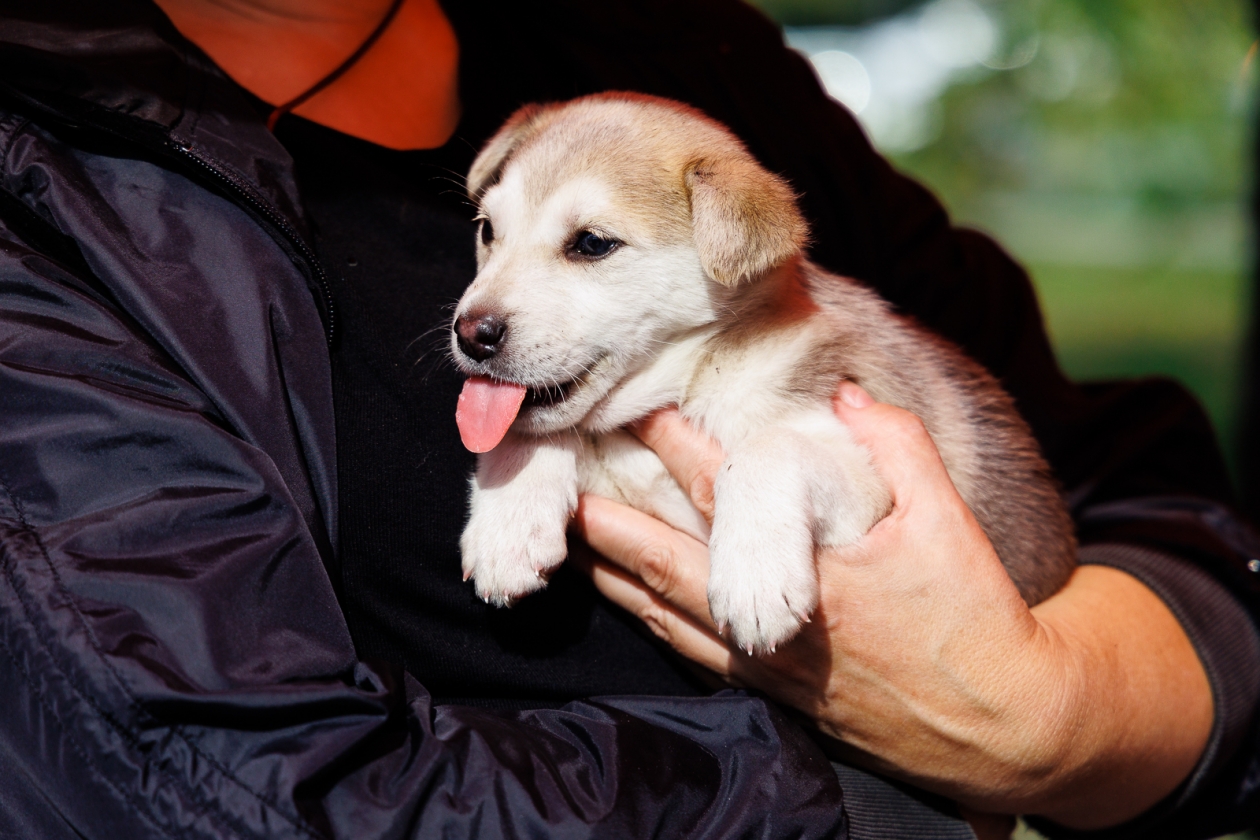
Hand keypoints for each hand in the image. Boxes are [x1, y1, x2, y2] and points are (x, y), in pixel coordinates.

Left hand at [572, 383, 1211, 828]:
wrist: (999, 725)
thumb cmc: (975, 618)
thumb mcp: (948, 521)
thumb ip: (897, 446)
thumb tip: (845, 395)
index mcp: (815, 573)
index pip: (730, 500)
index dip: (679, 451)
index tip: (639, 408)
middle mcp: (774, 624)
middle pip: (670, 564)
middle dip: (610, 523)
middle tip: (559, 486)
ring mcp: (766, 666)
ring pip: (667, 617)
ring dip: (613, 575)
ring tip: (568, 541)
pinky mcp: (771, 694)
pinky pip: (688, 654)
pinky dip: (647, 623)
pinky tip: (623, 602)